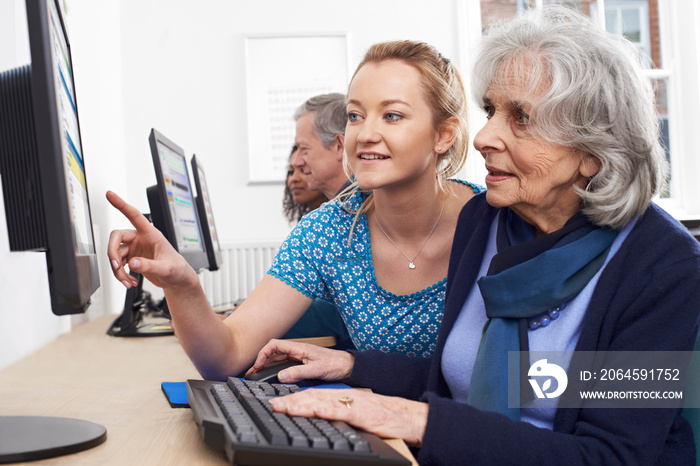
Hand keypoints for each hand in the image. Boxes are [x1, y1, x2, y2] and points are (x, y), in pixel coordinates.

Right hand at [106, 190, 197, 289]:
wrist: (177, 279)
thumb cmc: (177, 269)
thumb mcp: (166, 269)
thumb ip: (150, 266)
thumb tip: (133, 263)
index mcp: (151, 234)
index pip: (134, 215)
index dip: (121, 204)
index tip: (110, 194)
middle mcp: (140, 238)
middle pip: (116, 237)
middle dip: (113, 253)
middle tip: (116, 266)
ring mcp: (135, 248)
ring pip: (115, 254)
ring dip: (118, 270)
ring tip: (128, 282)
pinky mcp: (132, 258)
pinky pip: (118, 264)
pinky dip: (121, 274)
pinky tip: (130, 282)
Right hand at [249, 339, 354, 383]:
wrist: (348, 367)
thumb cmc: (336, 364)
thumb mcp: (317, 370)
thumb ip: (298, 373)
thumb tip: (281, 376)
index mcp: (299, 348)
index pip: (275, 345)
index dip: (263, 353)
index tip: (258, 365)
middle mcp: (297, 351)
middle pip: (273, 352)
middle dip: (261, 361)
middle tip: (252, 373)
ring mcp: (298, 357)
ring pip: (277, 359)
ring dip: (266, 365)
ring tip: (257, 375)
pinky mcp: (301, 364)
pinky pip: (284, 365)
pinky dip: (274, 369)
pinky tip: (271, 376)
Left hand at [269, 389, 427, 446]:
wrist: (403, 416)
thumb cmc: (378, 417)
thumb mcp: (352, 414)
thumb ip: (335, 414)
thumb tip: (315, 417)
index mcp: (339, 398)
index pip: (311, 396)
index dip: (292, 399)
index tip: (275, 404)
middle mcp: (343, 397)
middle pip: (312, 397)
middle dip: (290, 401)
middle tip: (272, 405)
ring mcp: (351, 404)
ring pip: (323, 402)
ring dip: (302, 404)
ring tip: (286, 407)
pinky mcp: (361, 413)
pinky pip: (343, 411)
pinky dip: (329, 410)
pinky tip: (316, 411)